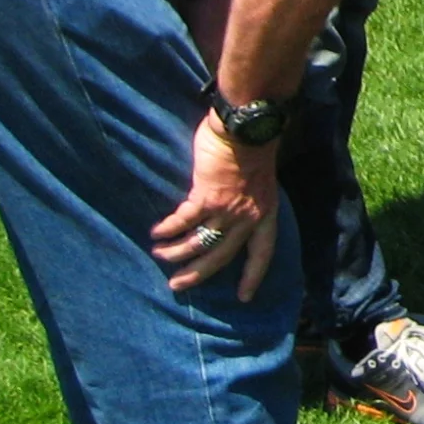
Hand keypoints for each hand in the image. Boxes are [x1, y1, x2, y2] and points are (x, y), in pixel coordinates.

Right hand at [151, 116, 279, 298]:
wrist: (247, 126)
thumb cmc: (253, 147)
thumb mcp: (259, 182)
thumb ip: (246, 200)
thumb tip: (228, 210)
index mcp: (266, 213)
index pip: (263, 252)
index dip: (253, 275)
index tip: (244, 297)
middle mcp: (249, 217)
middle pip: (222, 256)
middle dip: (198, 274)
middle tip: (178, 285)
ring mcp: (228, 209)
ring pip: (198, 242)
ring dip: (175, 252)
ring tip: (160, 255)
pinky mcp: (207, 198)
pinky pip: (183, 222)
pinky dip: (167, 229)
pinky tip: (156, 233)